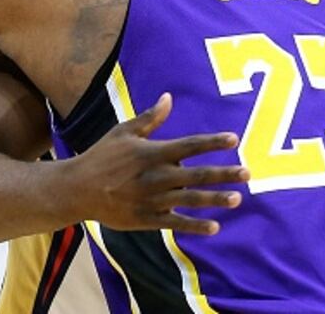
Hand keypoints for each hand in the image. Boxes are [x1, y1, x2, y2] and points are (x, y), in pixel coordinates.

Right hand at [68, 93, 248, 234]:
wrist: (77, 190)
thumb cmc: (102, 156)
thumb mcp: (123, 132)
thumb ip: (149, 118)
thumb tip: (168, 97)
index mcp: (151, 152)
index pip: (189, 145)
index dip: (212, 142)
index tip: (233, 139)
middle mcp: (155, 176)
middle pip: (196, 174)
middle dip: (224, 173)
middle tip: (248, 173)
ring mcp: (152, 200)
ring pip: (190, 200)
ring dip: (215, 199)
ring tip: (237, 199)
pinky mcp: (146, 219)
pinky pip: (175, 223)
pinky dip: (195, 226)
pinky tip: (215, 227)